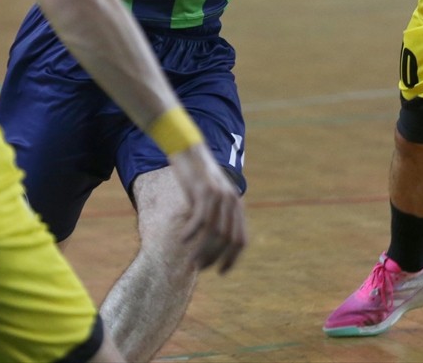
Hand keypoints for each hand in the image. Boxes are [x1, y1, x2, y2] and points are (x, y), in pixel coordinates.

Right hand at [166, 144, 246, 273]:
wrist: (189, 149)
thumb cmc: (196, 176)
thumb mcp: (209, 197)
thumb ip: (214, 215)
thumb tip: (208, 241)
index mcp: (236, 205)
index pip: (241, 240)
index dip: (232, 259)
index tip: (221, 272)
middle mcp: (232, 201)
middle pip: (228, 239)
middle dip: (215, 258)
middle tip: (200, 267)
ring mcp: (219, 196)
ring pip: (214, 233)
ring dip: (203, 251)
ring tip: (191, 262)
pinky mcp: (205, 191)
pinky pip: (200, 219)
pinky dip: (191, 233)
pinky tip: (182, 240)